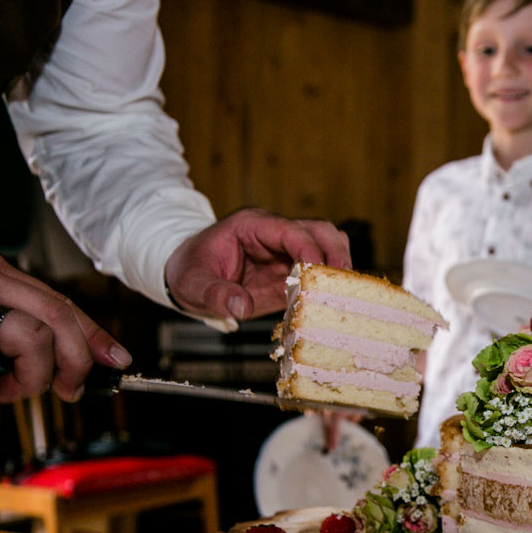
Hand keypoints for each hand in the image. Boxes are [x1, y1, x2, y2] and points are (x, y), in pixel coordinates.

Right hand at [0, 251, 131, 402]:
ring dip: (33, 373)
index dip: (94, 334)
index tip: (118, 359)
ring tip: (12, 389)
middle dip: (76, 359)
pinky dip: (13, 376)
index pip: (61, 302)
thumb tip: (76, 366)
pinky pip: (10, 349)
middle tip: (71, 389)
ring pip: (35, 333)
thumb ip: (30, 331)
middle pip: (59, 312)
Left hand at [163, 208, 350, 319]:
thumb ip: (215, 294)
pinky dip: (330, 280)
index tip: (319, 273)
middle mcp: (274, 232)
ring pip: (327, 244)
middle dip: (335, 253)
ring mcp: (286, 250)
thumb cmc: (189, 271)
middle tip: (342, 282)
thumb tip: (239, 307)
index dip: (309, 249)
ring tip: (343, 291)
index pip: (290, 230)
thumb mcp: (192, 284)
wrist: (188, 275)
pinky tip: (331, 298)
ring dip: (338, 265)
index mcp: (251, 225)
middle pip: (319, 230)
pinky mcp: (292, 269)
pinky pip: (320, 269)